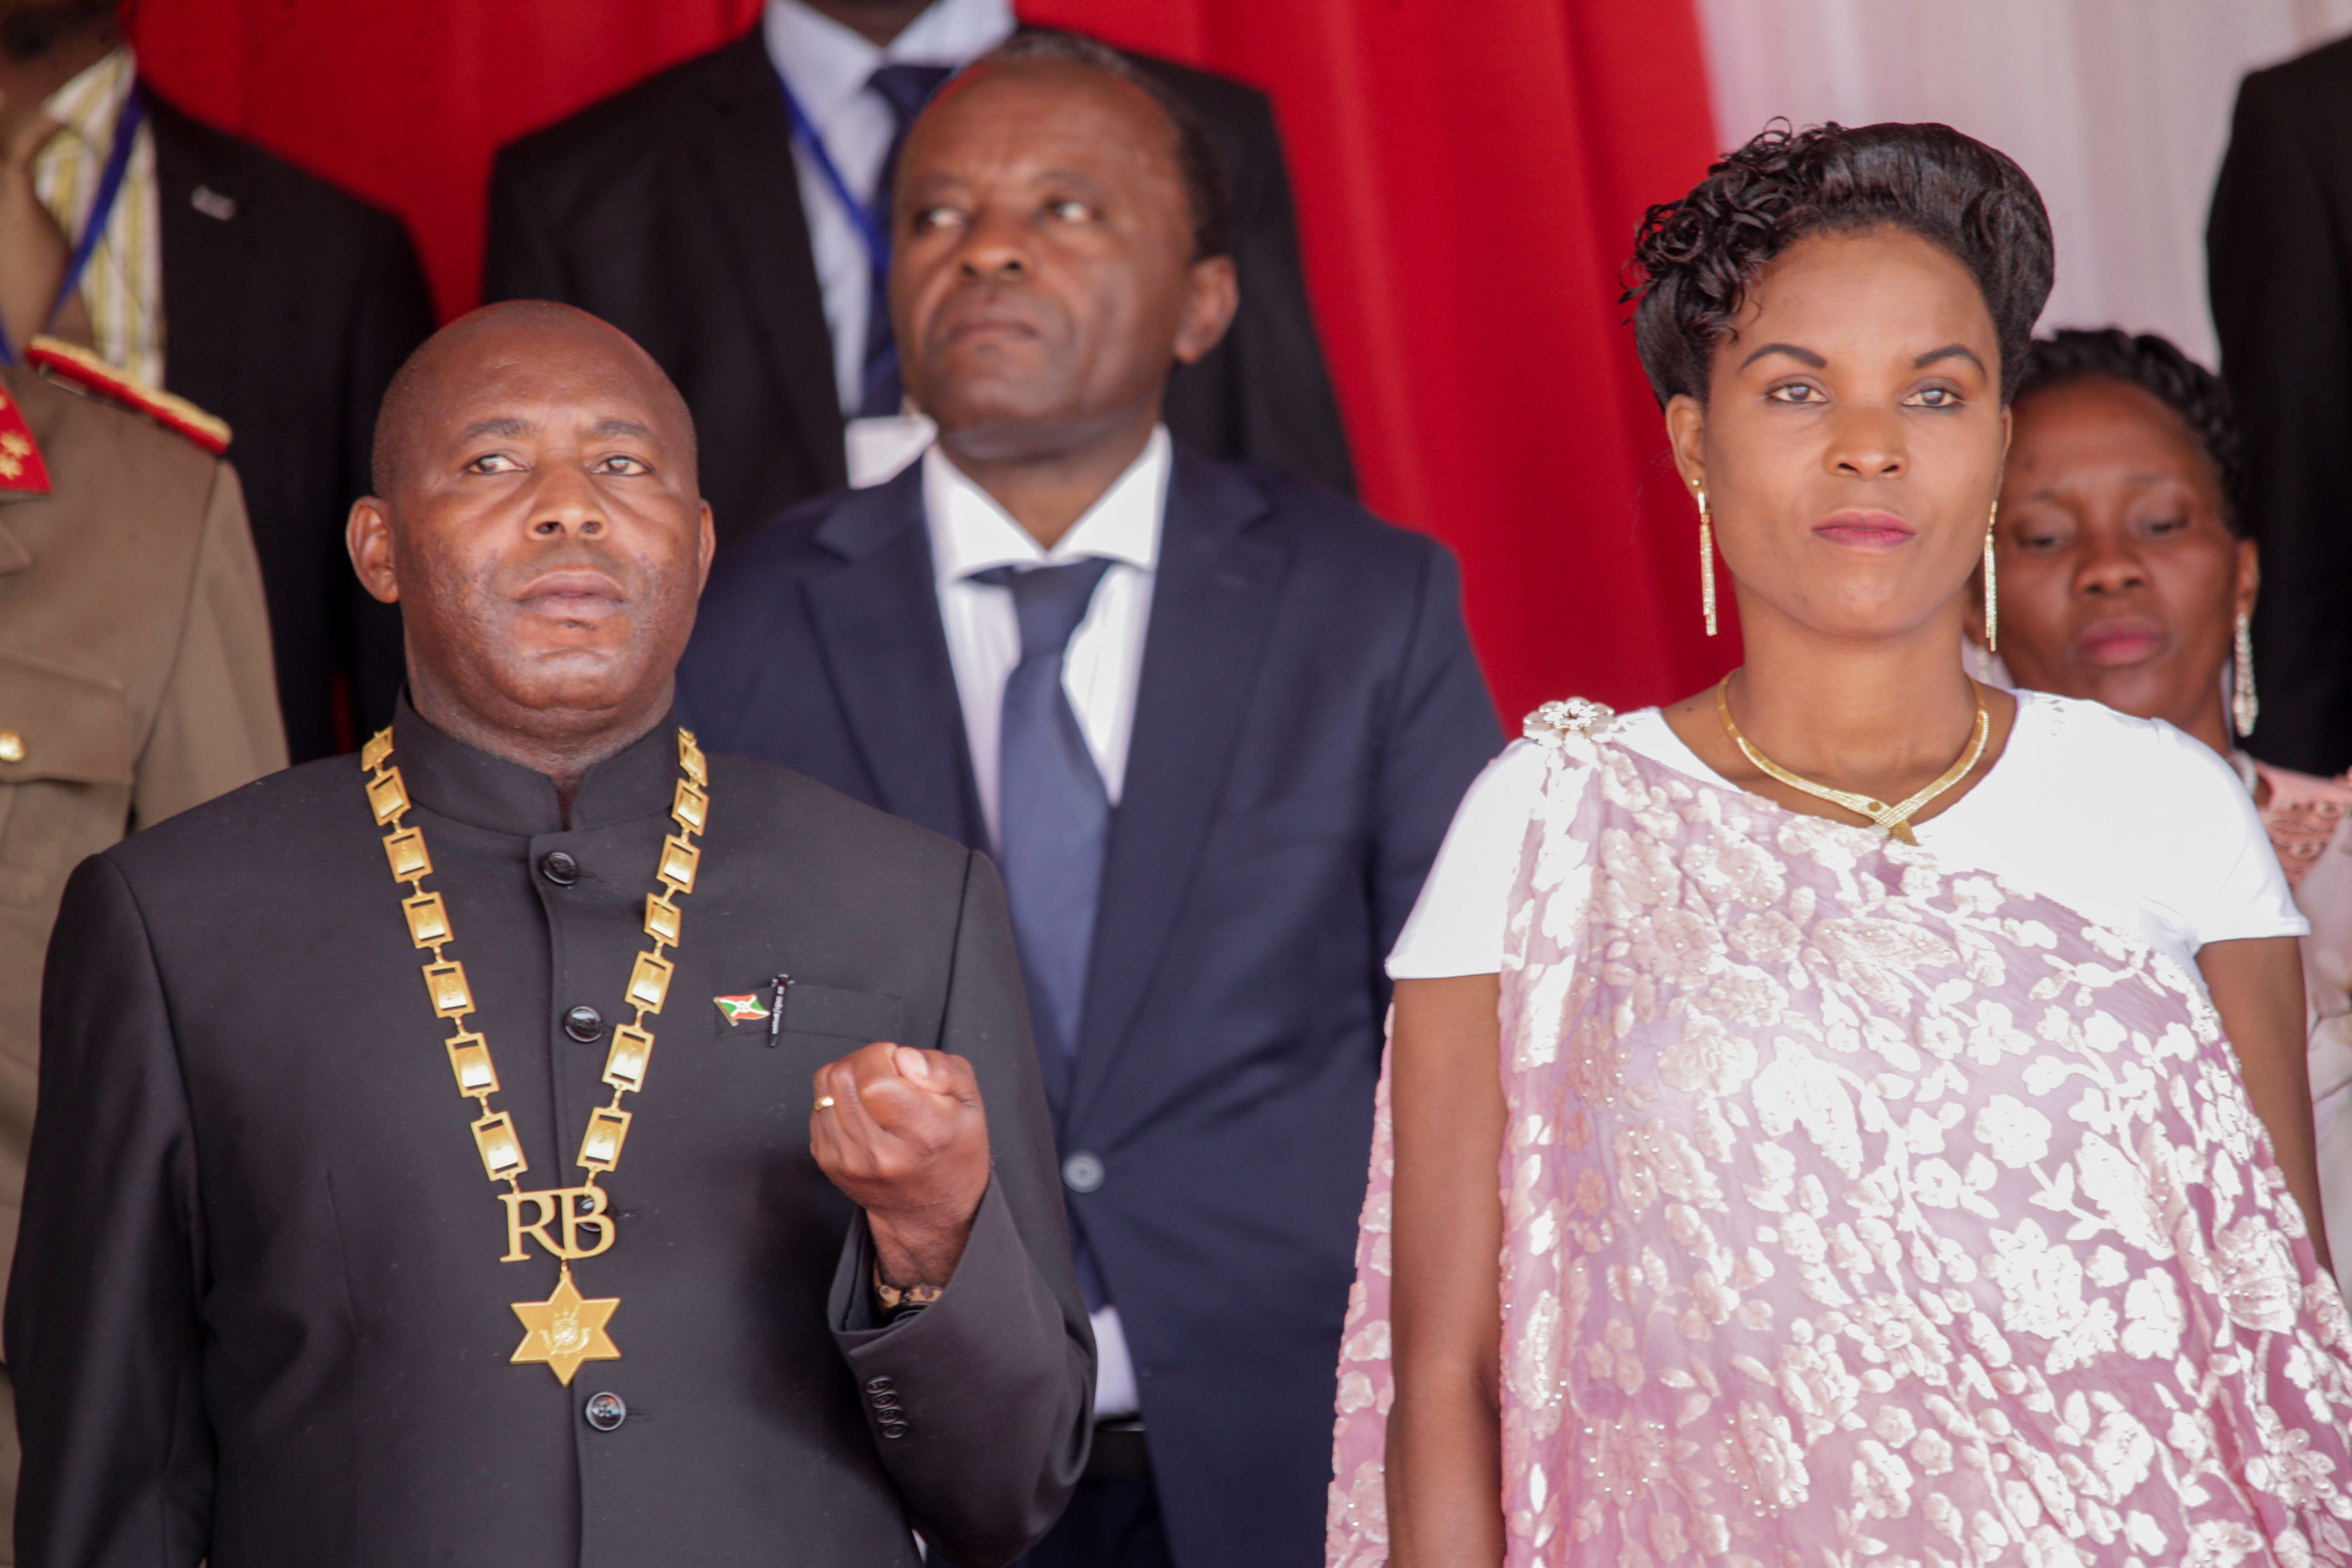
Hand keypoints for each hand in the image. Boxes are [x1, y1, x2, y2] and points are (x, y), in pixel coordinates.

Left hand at [810, 1042, 989, 1288]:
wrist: (930, 1209)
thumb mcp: (969, 1101)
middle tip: (889, 1073)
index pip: (874, 1080)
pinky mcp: (828, 1161)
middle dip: (865, 1060)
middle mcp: (880, 1152)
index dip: (881, 1056)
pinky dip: (838, 1097)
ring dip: (850, 1076)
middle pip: (844, 1076)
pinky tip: (864, 1110)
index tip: (898, 1062)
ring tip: (876, 1090)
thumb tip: (903, 1057)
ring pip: (824, 1086)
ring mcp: (848, 1160)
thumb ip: (942, 1069)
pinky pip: (818, 1105)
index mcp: (923, 1133)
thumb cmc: (951, 1149)